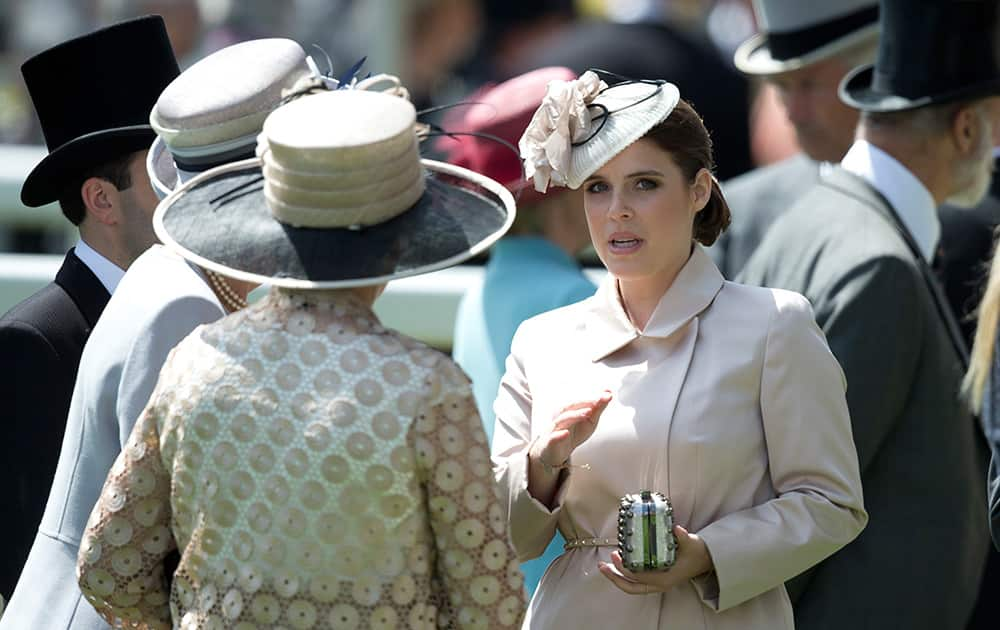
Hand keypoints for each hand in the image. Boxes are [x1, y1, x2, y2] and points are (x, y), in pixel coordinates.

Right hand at [530, 390, 611, 470]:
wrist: (556, 452)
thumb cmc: (573, 434)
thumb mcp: (589, 421)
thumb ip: (598, 408)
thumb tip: (609, 392)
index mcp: (568, 411)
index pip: (578, 403)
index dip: (591, 400)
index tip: (606, 396)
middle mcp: (560, 418)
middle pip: (568, 409)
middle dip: (582, 404)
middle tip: (595, 403)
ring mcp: (553, 430)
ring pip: (561, 421)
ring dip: (574, 416)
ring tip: (587, 413)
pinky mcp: (550, 443)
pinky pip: (553, 438)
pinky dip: (558, 435)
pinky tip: (566, 433)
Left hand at [598, 525, 713, 594]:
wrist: (705, 559)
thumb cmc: (696, 552)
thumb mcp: (691, 543)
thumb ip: (683, 537)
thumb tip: (676, 529)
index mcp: (665, 578)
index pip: (639, 577)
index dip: (625, 568)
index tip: (616, 555)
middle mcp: (659, 584)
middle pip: (631, 587)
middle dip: (615, 578)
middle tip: (602, 565)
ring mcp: (657, 584)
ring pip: (632, 587)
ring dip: (617, 578)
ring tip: (604, 567)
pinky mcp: (656, 580)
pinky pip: (636, 583)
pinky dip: (625, 576)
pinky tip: (618, 565)